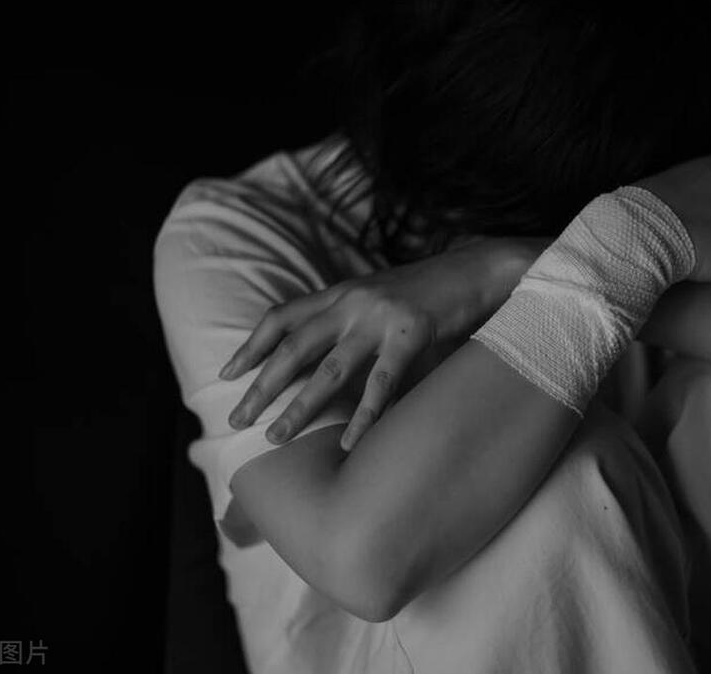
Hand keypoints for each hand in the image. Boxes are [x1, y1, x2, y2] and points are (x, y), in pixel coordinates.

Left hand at [219, 236, 521, 449]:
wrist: (482, 269)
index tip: (228, 373)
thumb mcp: (382, 297)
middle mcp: (353, 301)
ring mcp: (380, 317)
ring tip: (277, 436)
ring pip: (329, 369)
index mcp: (342, 292)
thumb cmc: (434, 291)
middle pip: (293, 347)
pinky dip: (364, 416)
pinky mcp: (412, 332)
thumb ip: (352, 321)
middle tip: (237, 419)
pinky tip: (348, 442)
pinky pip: (382, 382)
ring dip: (299, 406)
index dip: (252, 345)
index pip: (282, 316)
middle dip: (262, 385)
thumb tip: (327, 359)